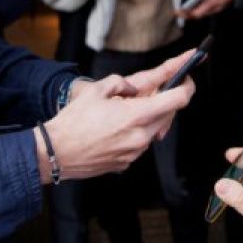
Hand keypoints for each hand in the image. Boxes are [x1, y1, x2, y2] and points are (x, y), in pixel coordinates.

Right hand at [38, 52, 196, 180]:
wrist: (56, 152)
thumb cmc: (73, 121)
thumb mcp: (97, 90)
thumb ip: (122, 84)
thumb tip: (133, 89)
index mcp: (136, 115)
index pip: (177, 100)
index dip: (186, 87)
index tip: (186, 80)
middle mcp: (140, 136)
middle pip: (169, 115)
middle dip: (164, 102)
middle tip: (152, 94)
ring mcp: (135, 152)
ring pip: (154, 130)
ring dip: (148, 119)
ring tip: (125, 113)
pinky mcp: (127, 162)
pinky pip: (140, 144)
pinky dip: (135, 134)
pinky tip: (115, 130)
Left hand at [176, 0, 233, 19]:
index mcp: (211, 2)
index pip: (195, 13)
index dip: (185, 13)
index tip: (176, 12)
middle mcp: (213, 8)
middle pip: (197, 15)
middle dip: (187, 13)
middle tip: (178, 10)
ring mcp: (216, 8)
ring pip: (202, 13)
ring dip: (193, 10)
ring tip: (185, 6)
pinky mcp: (218, 6)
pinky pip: (207, 9)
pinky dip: (199, 7)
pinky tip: (198, 1)